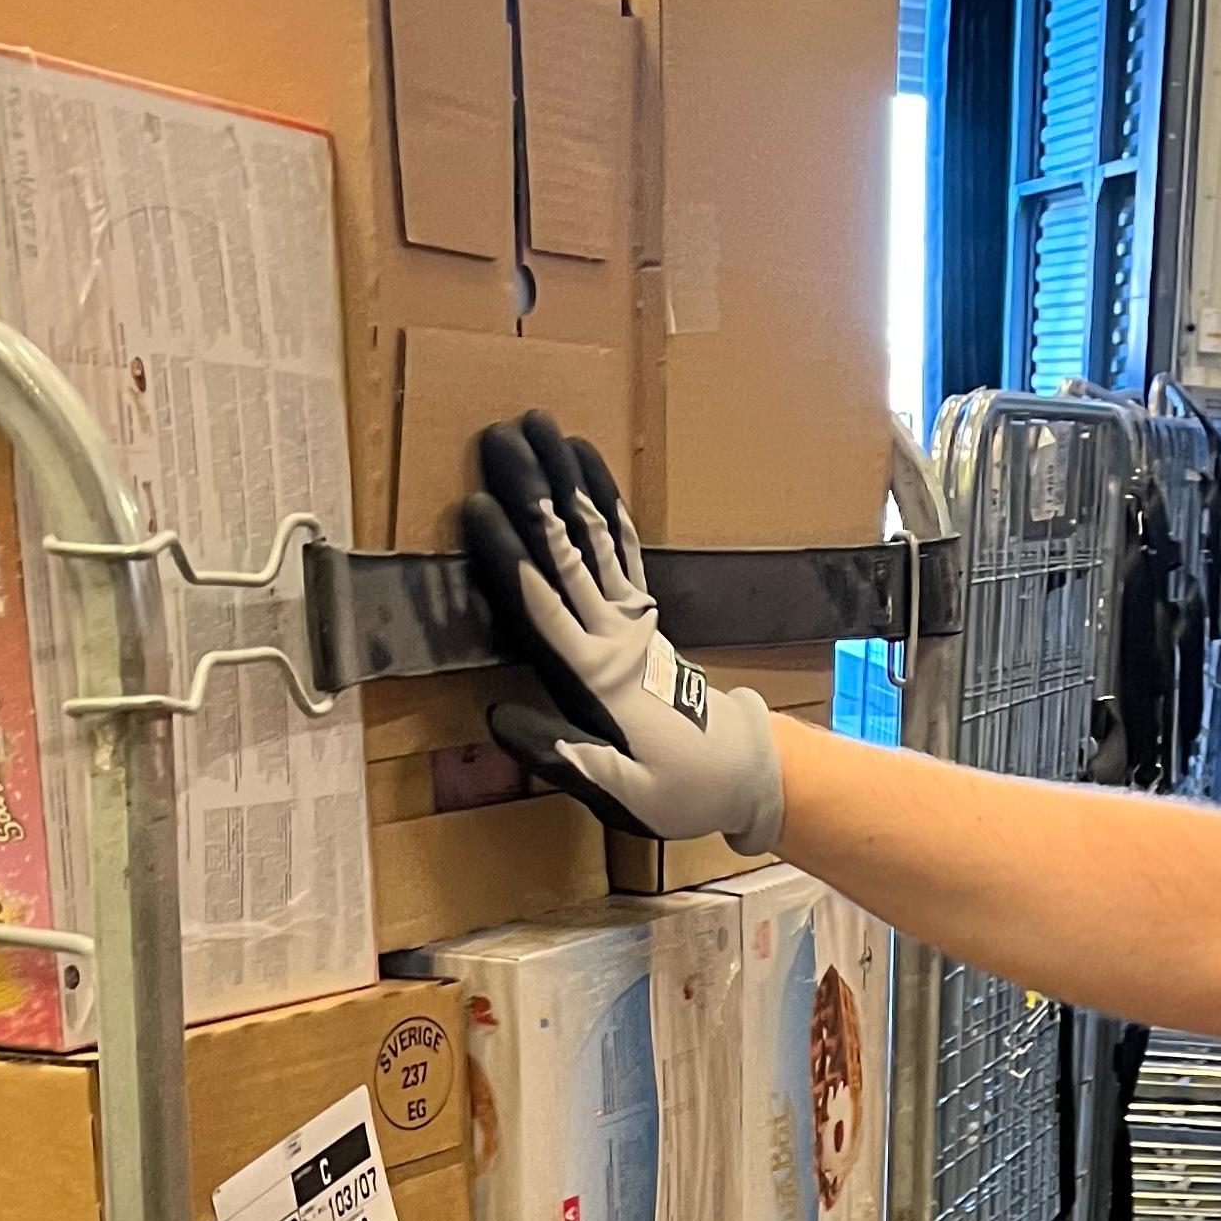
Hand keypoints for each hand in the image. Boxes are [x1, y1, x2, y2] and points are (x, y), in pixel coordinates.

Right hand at [460, 413, 784, 851]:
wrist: (742, 775)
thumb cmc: (678, 791)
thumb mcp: (624, 793)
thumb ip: (565, 756)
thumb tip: (498, 717)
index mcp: (600, 677)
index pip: (544, 606)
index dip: (510, 556)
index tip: (477, 507)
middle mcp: (616, 636)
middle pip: (566, 552)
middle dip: (533, 491)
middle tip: (500, 437)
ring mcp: (634, 620)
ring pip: (594, 538)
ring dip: (567, 480)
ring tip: (541, 428)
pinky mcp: (645, 617)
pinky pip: (623, 550)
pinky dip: (606, 505)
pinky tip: (588, 469)